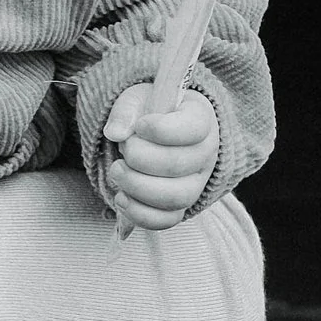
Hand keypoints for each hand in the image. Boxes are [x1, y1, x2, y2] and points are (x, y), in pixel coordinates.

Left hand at [100, 81, 220, 229]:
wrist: (153, 136)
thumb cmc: (150, 114)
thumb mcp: (138, 100)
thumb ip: (126, 110)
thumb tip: (115, 133)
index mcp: (201, 119)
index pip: (193, 128)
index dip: (160, 130)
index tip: (140, 126)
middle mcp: (205, 154)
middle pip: (178, 165)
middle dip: (139, 158)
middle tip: (123, 150)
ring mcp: (196, 183)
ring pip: (175, 197)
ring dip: (136, 187)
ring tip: (117, 171)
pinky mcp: (180, 206)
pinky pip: (167, 220)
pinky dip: (140, 214)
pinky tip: (121, 198)